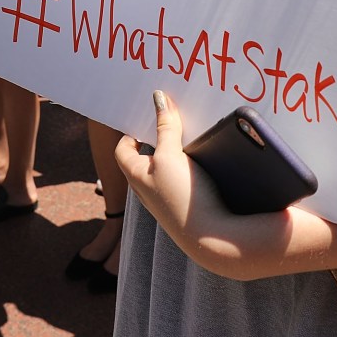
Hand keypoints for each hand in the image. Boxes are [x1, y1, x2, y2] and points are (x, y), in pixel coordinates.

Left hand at [114, 91, 240, 267]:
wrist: (213, 238)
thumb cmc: (183, 196)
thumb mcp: (171, 154)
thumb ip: (165, 126)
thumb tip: (158, 98)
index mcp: (135, 175)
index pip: (123, 148)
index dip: (133, 129)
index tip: (148, 115)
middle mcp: (147, 188)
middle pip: (145, 156)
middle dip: (158, 135)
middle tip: (172, 116)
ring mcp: (167, 198)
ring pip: (167, 166)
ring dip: (177, 149)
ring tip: (192, 131)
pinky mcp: (187, 204)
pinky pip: (183, 177)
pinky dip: (190, 164)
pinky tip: (206, 156)